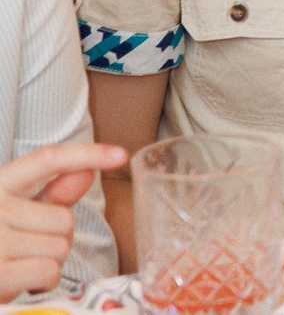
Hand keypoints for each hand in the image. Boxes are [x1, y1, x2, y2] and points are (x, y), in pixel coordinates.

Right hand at [0, 142, 123, 295]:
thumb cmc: (0, 245)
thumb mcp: (20, 215)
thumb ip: (53, 194)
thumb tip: (87, 171)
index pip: (47, 160)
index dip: (86, 154)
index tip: (120, 155)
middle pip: (65, 218)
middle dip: (58, 238)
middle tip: (30, 248)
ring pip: (60, 247)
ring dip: (50, 261)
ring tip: (23, 264)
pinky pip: (48, 271)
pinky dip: (43, 281)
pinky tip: (23, 280)